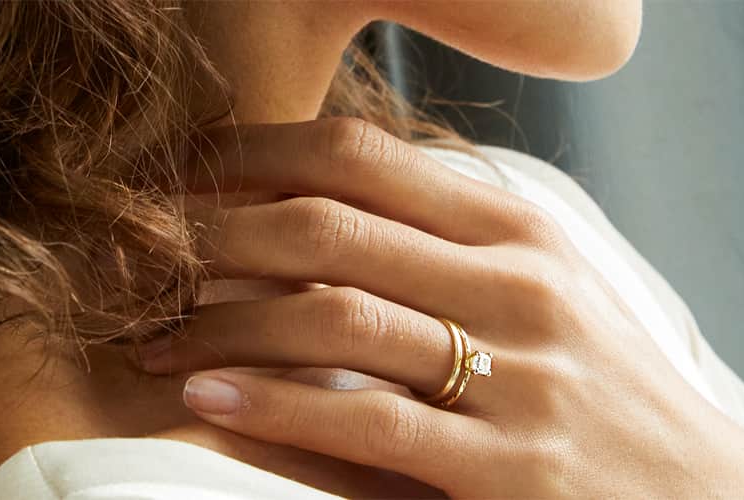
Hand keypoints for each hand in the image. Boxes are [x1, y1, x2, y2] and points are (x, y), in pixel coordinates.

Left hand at [134, 118, 743, 497]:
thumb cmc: (603, 394)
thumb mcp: (541, 294)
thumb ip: (435, 252)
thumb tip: (297, 221)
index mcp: (520, 228)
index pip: (361, 156)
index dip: (251, 153)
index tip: (179, 173)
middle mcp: (521, 284)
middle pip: (328, 225)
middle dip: (212, 232)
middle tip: (140, 251)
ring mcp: (520, 376)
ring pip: (334, 319)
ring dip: (219, 322)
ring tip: (152, 332)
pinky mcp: (508, 471)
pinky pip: (366, 422)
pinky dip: (270, 407)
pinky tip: (206, 400)